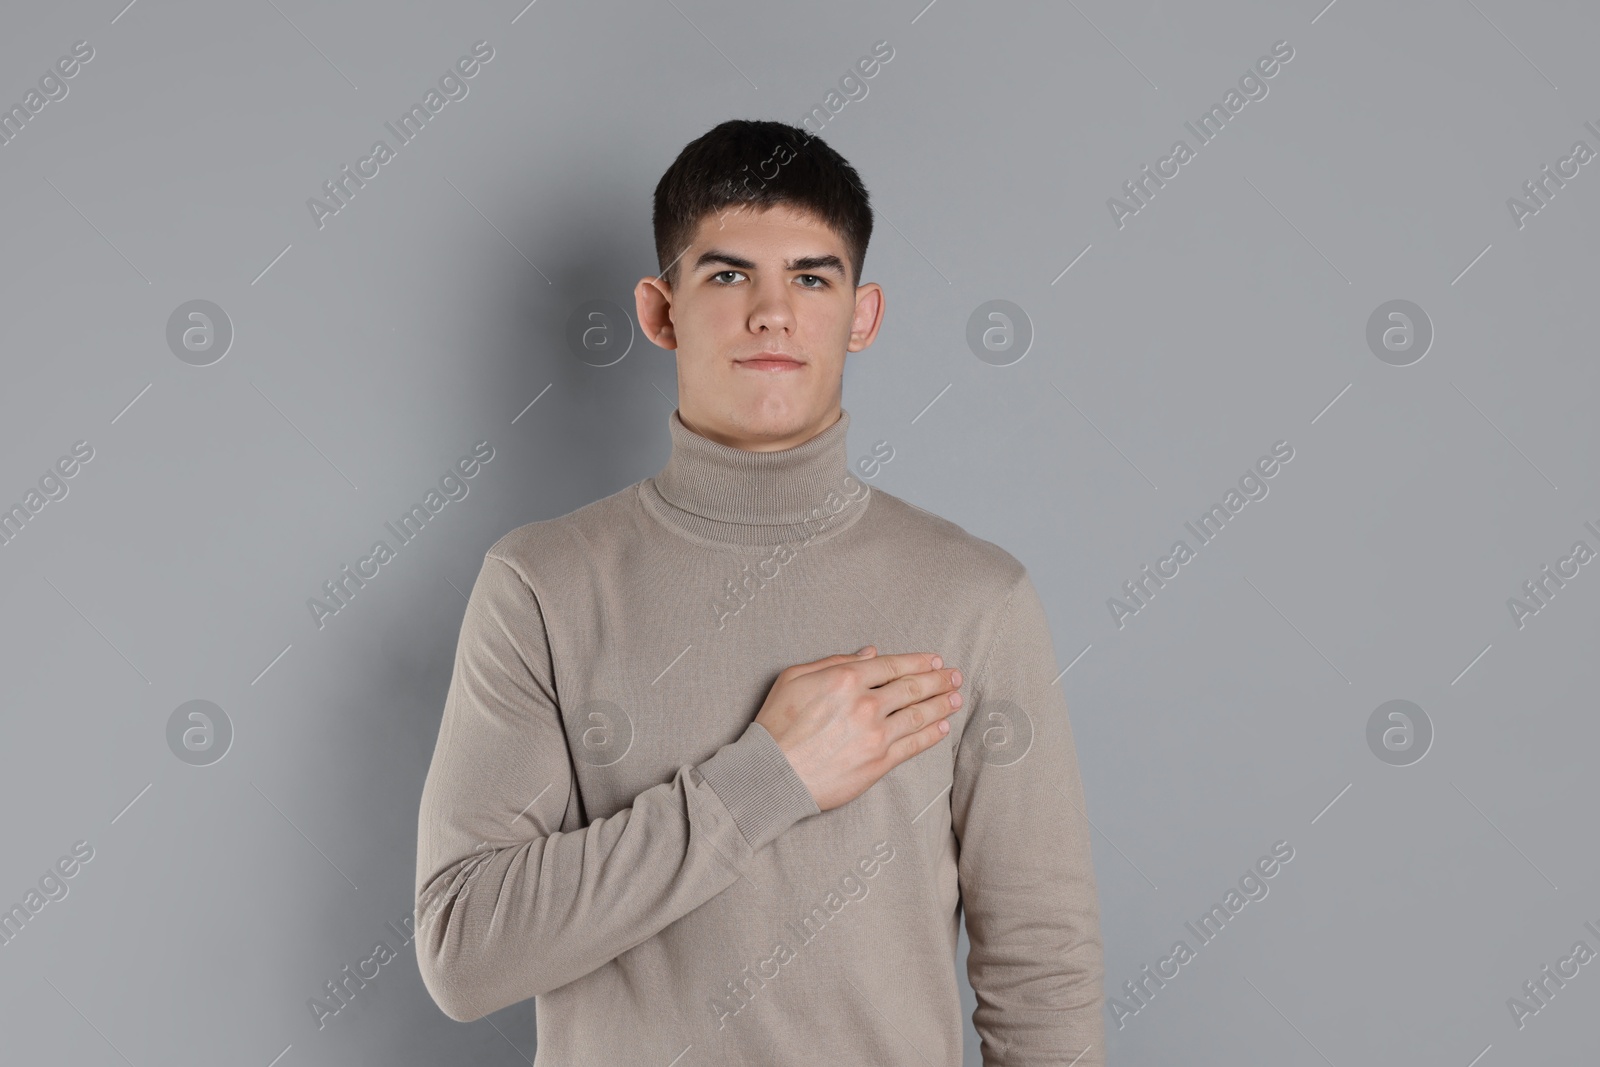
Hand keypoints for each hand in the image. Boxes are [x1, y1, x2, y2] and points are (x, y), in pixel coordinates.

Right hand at [754, 646, 962, 811]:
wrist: (772, 773)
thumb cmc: (776, 724)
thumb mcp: (794, 678)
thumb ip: (834, 661)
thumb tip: (870, 654)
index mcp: (846, 678)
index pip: (893, 665)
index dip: (919, 662)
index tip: (935, 661)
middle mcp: (866, 704)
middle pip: (912, 688)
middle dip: (938, 680)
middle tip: (954, 676)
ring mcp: (875, 735)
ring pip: (919, 715)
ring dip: (941, 705)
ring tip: (956, 698)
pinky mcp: (878, 763)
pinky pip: (913, 745)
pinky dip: (931, 735)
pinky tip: (942, 727)